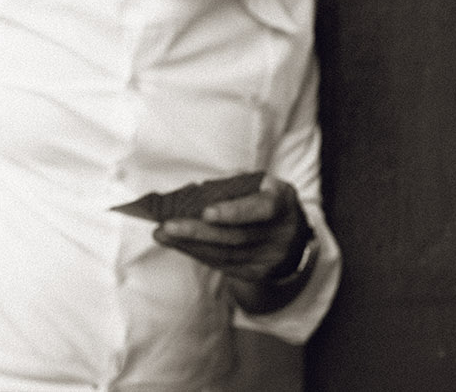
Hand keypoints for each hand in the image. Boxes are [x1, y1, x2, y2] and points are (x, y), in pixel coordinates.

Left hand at [153, 175, 313, 313]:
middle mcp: (281, 232)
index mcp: (281, 202)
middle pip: (236, 236)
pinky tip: (177, 244)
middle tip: (166, 226)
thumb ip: (230, 186)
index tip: (206, 213)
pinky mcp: (257, 272)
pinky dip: (197, 253)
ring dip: (190, 244)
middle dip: (197, 232)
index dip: (234, 212)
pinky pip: (224, 264)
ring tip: (163, 234)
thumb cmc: (263, 198)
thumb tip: (188, 192)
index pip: (261, 209)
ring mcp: (271, 256)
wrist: (291, 232)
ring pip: (227, 254)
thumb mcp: (256, 184)